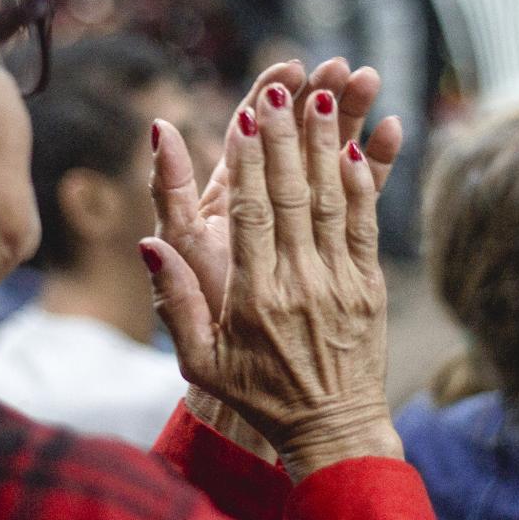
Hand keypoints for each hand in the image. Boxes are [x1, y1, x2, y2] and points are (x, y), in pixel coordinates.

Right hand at [143, 82, 401, 480]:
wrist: (334, 430)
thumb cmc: (259, 397)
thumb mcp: (201, 362)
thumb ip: (174, 302)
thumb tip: (148, 245)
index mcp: (254, 296)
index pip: (250, 214)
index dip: (247, 161)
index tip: (244, 116)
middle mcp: (300, 282)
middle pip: (292, 194)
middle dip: (288, 136)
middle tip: (285, 88)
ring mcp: (341, 282)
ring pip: (334, 199)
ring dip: (329, 143)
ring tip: (328, 94)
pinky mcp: (370, 286)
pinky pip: (366, 225)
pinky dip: (363, 182)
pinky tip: (360, 145)